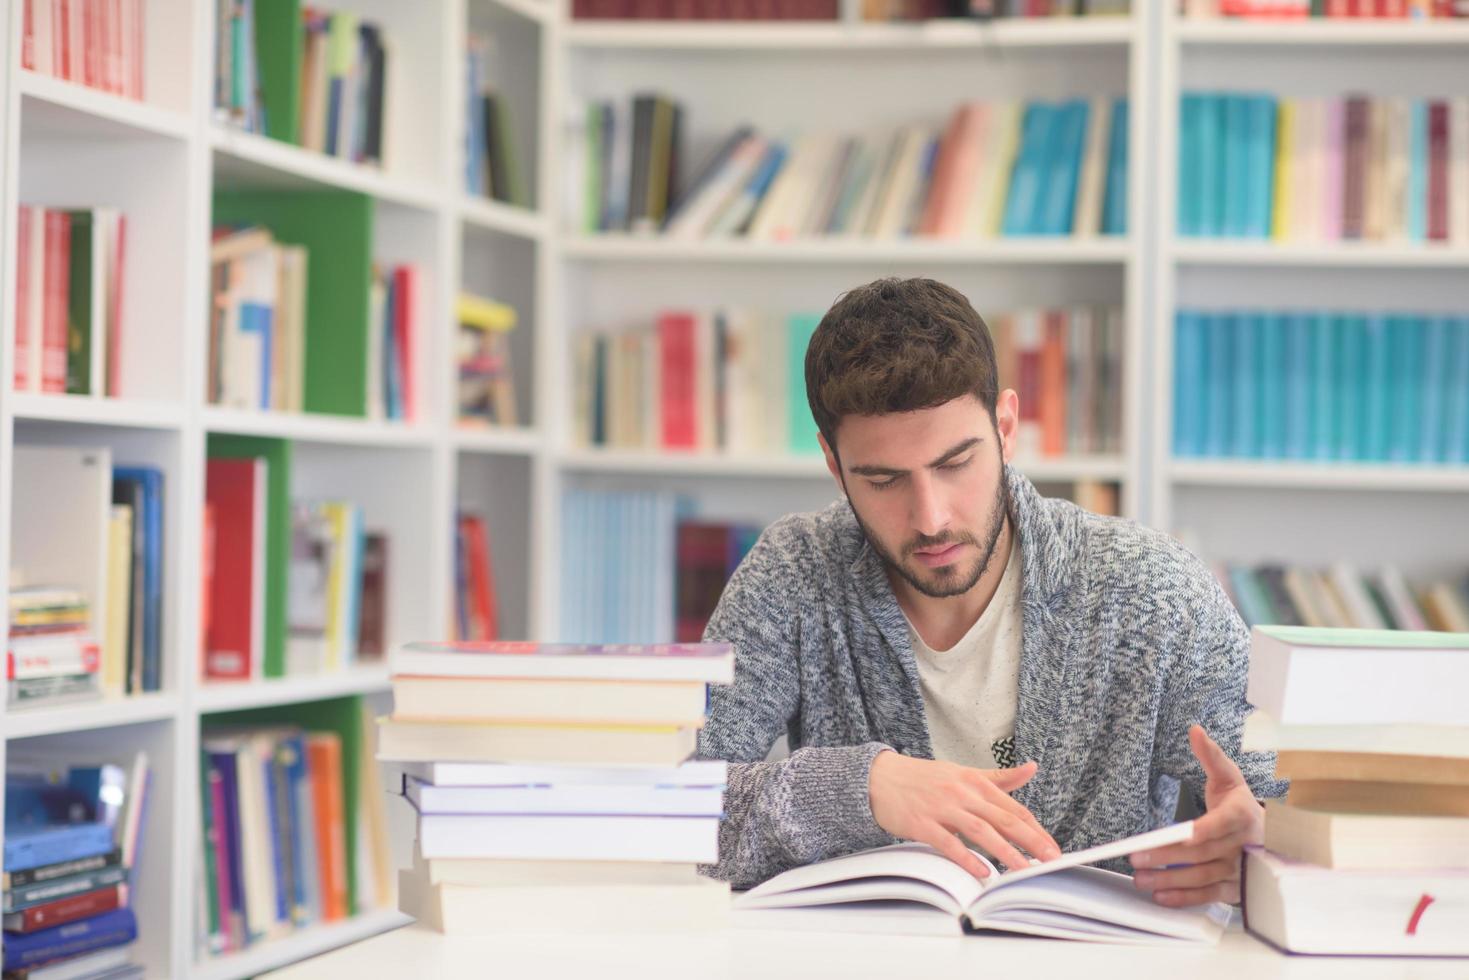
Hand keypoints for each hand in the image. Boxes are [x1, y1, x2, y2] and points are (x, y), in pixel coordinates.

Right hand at [868, 750, 1060, 879]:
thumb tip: (1031, 768)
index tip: (1052, 848)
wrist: (879, 777)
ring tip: (1024, 870)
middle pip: (1003, 820)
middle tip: (1051, 860)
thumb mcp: (963, 773)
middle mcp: (961, 793)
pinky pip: (947, 843)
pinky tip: (981, 871)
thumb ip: (998, 777)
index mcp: (974, 781)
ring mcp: (941, 808)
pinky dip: (966, 858)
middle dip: (1031, 841)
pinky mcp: (921, 823)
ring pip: (981, 831)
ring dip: (1005, 852)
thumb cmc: (924, 779)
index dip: (1036, 830)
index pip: (1013, 809)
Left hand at [1129, 724, 1263, 906]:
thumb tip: (1195, 731)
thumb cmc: (1240, 805)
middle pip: (1201, 853)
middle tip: (1136, 858)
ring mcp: (1240, 869)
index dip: (1200, 831)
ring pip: (1202, 876)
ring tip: (1141, 879)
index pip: (1218, 824)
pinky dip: (1185, 898)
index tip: (1180, 834)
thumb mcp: (1229, 778)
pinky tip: (1161, 896)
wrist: (1271, 836)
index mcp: (1241, 814)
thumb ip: (1210, 756)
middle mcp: (1243, 844)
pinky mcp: (1235, 888)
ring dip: (1170, 880)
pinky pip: (1209, 895)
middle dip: (1167, 856)